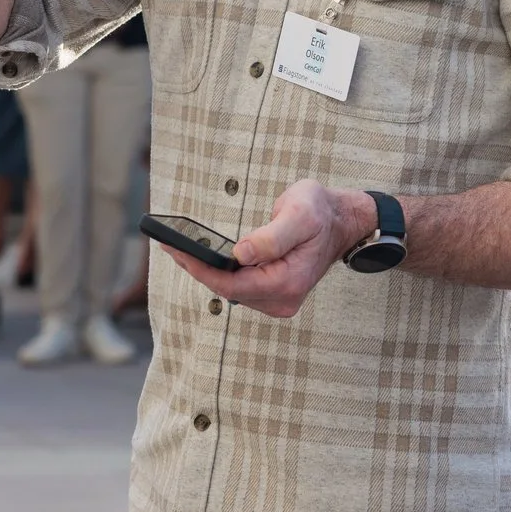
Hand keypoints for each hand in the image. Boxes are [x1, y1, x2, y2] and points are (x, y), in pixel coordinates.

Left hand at [159, 179, 368, 318]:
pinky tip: (204, 256)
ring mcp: (279, 298)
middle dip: (198, 269)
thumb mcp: (299, 214)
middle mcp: (283, 298)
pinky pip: (240, 286)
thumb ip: (271, 237)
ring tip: (180, 248)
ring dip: (207, 271)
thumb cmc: (321, 212)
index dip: (202, 271)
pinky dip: (220, 272)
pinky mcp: (273, 292)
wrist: (341, 220)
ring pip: (232, 290)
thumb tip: (240, 254)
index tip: (178, 252)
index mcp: (288, 282)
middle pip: (228, 290)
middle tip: (169, 245)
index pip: (233, 285)